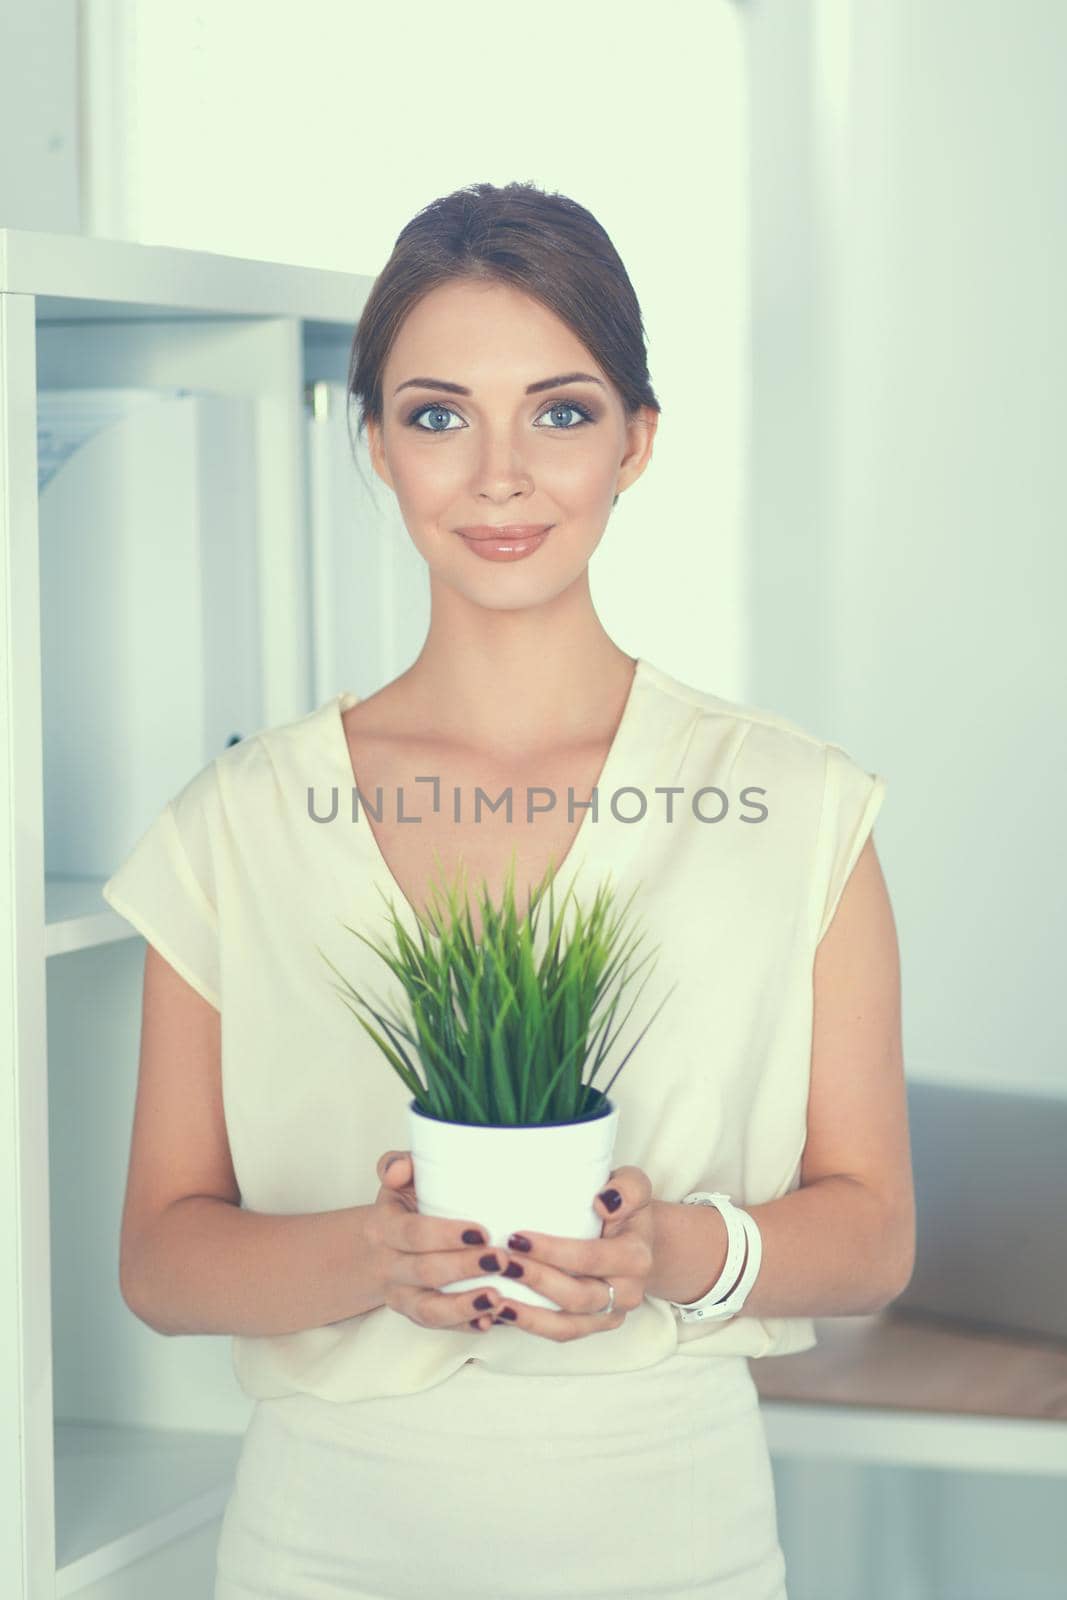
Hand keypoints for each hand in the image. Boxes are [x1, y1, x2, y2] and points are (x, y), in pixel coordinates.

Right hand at [369, 1150, 510, 1332]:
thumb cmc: (404, 1207)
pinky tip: (491, 1320)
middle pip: (425, 1272)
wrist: (380, 1246)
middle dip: (464, 1268)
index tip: (480, 1231)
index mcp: (384, 1228)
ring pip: (428, 1311)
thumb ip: (399, 1165)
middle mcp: (389, 1266)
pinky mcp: (416, 1315)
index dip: (445, 1235)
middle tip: (501, 1260)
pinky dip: (465, 1326)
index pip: (413, 1233)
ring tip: (498, 1299)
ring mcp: (400, 1296)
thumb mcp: (400, 1180)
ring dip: (464, 1306)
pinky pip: (439, 1327)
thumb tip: (396, 1169)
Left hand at [492, 1165, 655, 1342]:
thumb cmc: (625, 1207)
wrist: (640, 1239)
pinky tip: (503, 1312)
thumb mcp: (633, 1184)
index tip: (516, 1238)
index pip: (590, 1258)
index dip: (552, 1251)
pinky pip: (562, 1333)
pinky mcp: (595, 1326)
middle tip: (500, 1263)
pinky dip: (531, 1326)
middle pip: (577, 1296)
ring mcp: (612, 1314)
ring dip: (528, 1314)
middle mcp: (628, 1292)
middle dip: (535, 1280)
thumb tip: (603, 1203)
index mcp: (636, 1257)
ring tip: (495, 1299)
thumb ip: (627, 1188)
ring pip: (567, 1325)